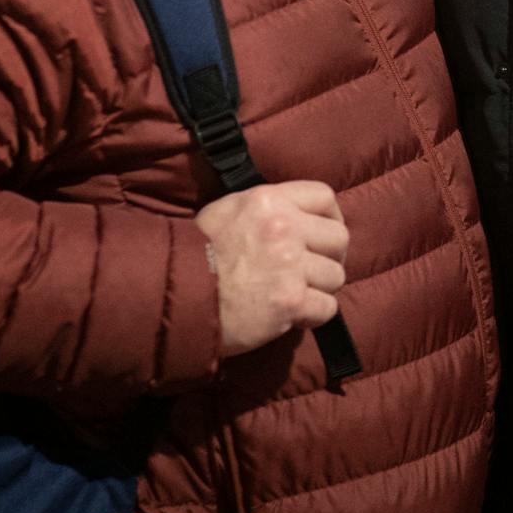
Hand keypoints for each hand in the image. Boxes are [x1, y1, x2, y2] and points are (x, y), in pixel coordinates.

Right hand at [195, 181, 348, 356]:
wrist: (173, 296)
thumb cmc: (194, 254)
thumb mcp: (227, 211)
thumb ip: (266, 210)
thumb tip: (297, 218)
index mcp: (268, 199)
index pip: (324, 196)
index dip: (331, 217)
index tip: (323, 235)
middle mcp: (284, 227)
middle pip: (339, 238)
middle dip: (329, 257)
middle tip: (312, 272)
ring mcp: (290, 265)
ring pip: (336, 276)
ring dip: (320, 289)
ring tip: (295, 294)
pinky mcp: (290, 302)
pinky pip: (327, 308)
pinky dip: (315, 315)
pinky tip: (294, 315)